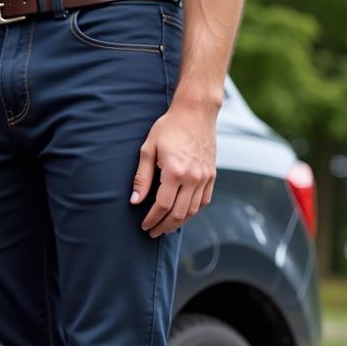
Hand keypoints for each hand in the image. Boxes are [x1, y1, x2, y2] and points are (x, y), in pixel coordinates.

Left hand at [131, 98, 218, 237]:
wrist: (195, 112)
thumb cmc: (168, 128)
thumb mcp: (148, 149)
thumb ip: (141, 178)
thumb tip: (134, 201)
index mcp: (175, 171)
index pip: (162, 205)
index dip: (152, 219)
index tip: (144, 226)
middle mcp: (193, 177)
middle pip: (178, 213)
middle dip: (163, 226)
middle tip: (152, 232)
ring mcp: (205, 177)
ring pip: (192, 210)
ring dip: (178, 223)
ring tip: (165, 228)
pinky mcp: (212, 175)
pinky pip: (204, 201)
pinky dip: (192, 212)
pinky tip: (182, 216)